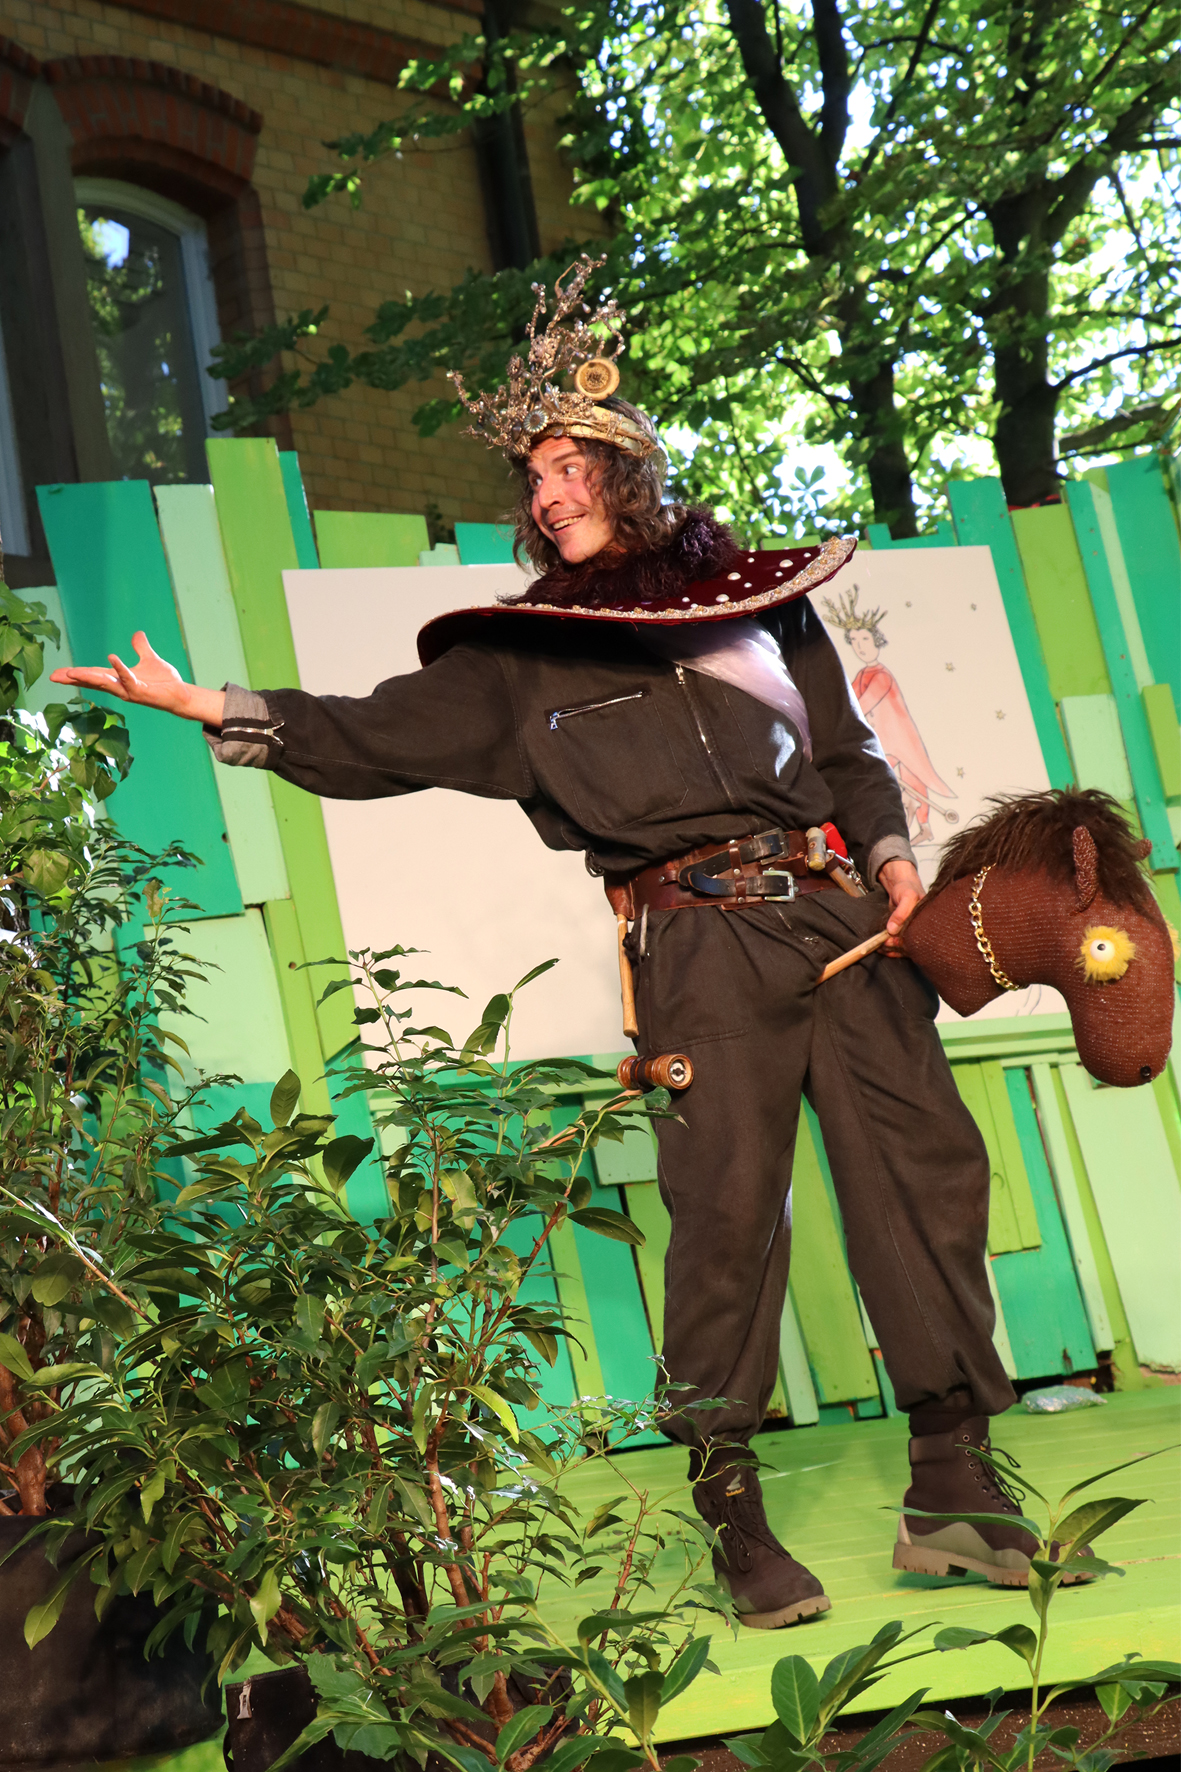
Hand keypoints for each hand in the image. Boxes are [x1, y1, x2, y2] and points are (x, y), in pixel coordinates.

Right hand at [50, 632, 224, 725]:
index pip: (92, 676)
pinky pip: (129, 679)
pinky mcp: (142, 692)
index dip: (74, 675)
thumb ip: (141, 648)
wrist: (181, 694)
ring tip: (72, 673)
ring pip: (105, 683)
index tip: (56, 674)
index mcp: (118, 679)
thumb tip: (137, 634)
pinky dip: (121, 669)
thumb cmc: (164, 682)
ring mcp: (130, 691)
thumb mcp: (150, 660)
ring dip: (89, 678)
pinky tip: (112, 657)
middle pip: (92, 682)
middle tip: (54, 677)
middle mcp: (120, 687)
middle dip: (73, 679)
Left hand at [878, 858, 924, 955]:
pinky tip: (883, 946)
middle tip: (884, 944)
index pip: (920, 939)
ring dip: (892, 949)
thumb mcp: (907, 896)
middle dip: (897, 948)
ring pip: (905, 946)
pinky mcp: (905, 932)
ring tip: (880, 946)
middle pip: (912, 945)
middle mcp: (923, 929)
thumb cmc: (908, 888)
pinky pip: (900, 944)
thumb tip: (892, 931)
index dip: (905, 943)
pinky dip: (891, 947)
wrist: (901, 885)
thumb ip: (901, 912)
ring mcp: (914, 931)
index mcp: (928, 922)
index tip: (891, 942)